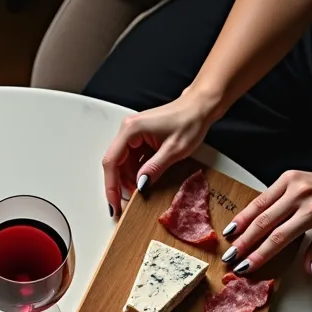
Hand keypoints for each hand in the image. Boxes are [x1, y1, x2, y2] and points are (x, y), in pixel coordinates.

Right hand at [102, 89, 216, 215]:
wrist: (200, 107)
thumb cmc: (190, 120)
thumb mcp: (174, 150)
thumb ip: (154, 169)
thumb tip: (140, 185)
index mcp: (131, 130)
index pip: (112, 162)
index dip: (111, 186)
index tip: (114, 204)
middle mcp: (128, 130)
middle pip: (115, 164)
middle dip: (121, 184)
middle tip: (129, 202)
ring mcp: (133, 134)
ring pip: (123, 163)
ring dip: (131, 179)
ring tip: (143, 190)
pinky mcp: (140, 138)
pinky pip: (132, 159)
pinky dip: (138, 171)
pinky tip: (147, 178)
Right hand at [221, 170, 311, 275]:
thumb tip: (308, 271)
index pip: (278, 239)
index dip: (259, 255)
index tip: (245, 267)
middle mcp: (301, 196)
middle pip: (264, 223)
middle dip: (244, 242)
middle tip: (230, 256)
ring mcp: (293, 183)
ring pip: (259, 207)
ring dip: (241, 224)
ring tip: (227, 238)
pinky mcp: (289, 176)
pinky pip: (264, 195)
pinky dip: (250, 209)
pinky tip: (239, 220)